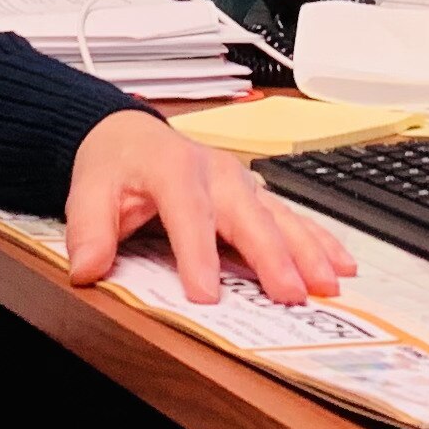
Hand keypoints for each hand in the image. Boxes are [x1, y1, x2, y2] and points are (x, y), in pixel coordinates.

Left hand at [65, 108, 354, 305]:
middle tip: (291, 294)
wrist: (129, 133)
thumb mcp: (87, 192)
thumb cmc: (115, 165)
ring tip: (329, 283)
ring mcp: (241, 183)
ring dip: (308, 251)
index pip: (189, 215)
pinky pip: (292, 217)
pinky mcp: (255, 195)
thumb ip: (89, 232)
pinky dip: (319, 240)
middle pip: (249, 216)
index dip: (198, 255)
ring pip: (280, 217)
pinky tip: (341, 263)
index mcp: (173, 169)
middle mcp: (216, 173)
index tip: (207, 295)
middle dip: (273, 257)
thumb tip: (87, 269)